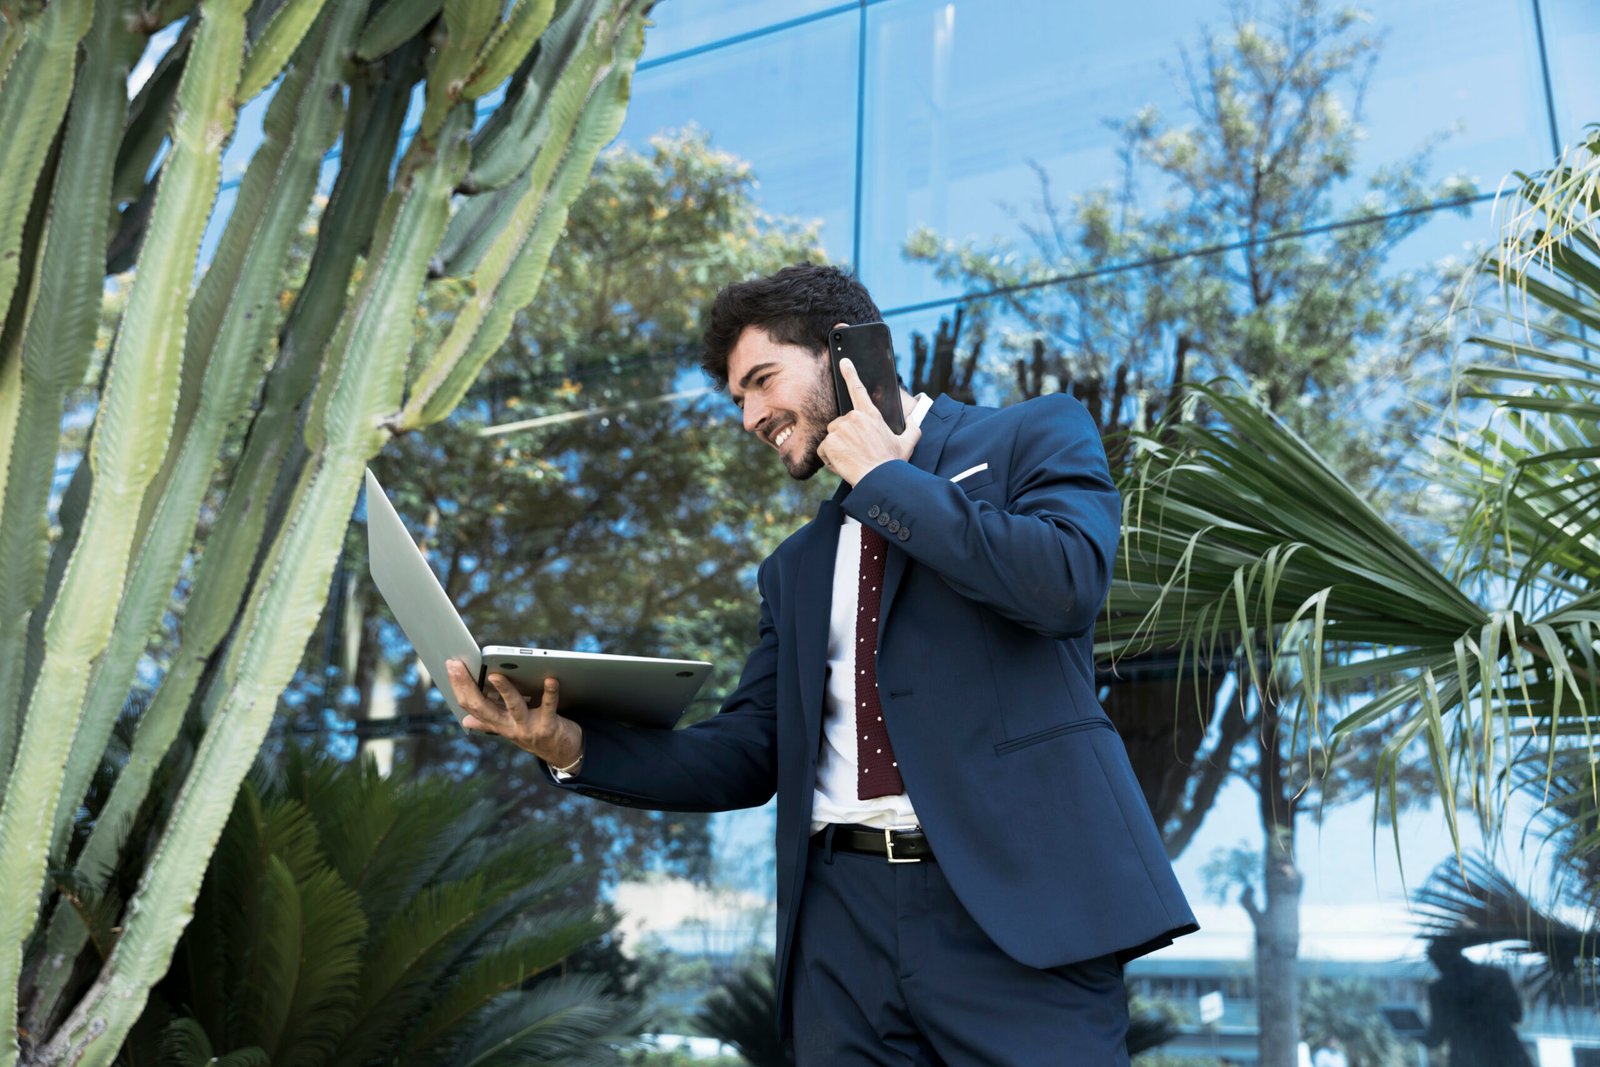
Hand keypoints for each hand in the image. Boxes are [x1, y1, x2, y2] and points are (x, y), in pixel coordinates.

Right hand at [445, 658, 583, 768]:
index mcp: (498, 723)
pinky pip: (548, 707)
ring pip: (513, 707)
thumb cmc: (535, 734)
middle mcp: (509, 727)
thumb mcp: (510, 729)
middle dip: (467, 685)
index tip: (451, 666)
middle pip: (483, 706)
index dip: (459, 686)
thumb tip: (466, 720)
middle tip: (457, 665)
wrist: (564, 754)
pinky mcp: (548, 726)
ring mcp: (528, 727)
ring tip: (496, 674)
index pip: (471, 705)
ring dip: (504, 690)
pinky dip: (550, 692)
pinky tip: (551, 679)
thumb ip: (489, 722)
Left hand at [816, 357, 920, 484]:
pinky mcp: (830, 442)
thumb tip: (913, 419)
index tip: (843, 362)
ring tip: (852, 459)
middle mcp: (854, 418)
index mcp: (871, 415)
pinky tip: (843, 464)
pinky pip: (824, 449)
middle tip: (858, 452)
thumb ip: (912, 428)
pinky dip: (830, 458)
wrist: (879, 480)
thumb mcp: (908, 443)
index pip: (858, 389)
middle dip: (845, 436)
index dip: (850, 373)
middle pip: (841, 423)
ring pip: (832, 436)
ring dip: (838, 448)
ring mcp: (840, 429)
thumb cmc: (892, 463)